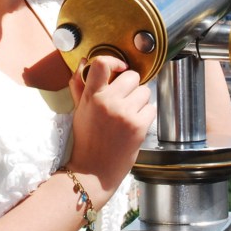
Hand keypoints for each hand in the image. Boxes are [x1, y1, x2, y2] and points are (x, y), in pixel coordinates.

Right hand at [68, 56, 155, 200]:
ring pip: (145, 91)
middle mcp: (108, 102)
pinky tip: (134, 123)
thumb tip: (84, 60)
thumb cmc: (86, 138)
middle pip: (132, 76)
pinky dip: (146, 114)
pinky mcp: (139, 126)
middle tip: (123, 98)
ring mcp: (125, 114)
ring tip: (128, 113)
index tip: (118, 68)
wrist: (94, 171)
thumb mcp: (79, 108)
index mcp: (91, 96)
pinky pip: (152, 108)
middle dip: (130, 85)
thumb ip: (80, 83)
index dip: (114, 61)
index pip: (102, 63)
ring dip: (139, 100)